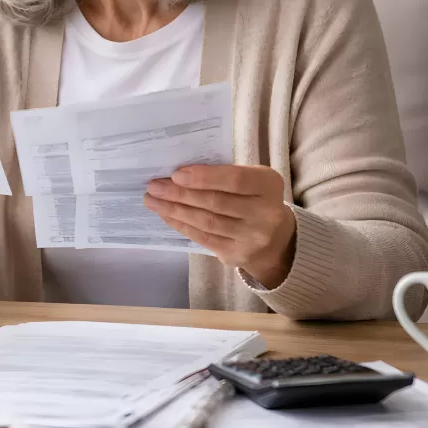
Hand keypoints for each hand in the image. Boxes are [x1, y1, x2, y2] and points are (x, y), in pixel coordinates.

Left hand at [143, 164, 296, 288]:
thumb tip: (178, 173)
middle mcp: (265, 213)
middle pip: (215, 202)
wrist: (274, 238)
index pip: (235, 180)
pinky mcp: (236, 254)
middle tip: (154, 186)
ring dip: (174, 210)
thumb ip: (223, 174)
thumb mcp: (251, 179)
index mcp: (269, 185)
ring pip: (206, 222)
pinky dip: (181, 225)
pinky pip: (202, 237)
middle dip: (180, 193)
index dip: (204, 178)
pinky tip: (166, 215)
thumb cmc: (253, 198)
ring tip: (152, 200)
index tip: (176, 174)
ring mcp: (251, 238)